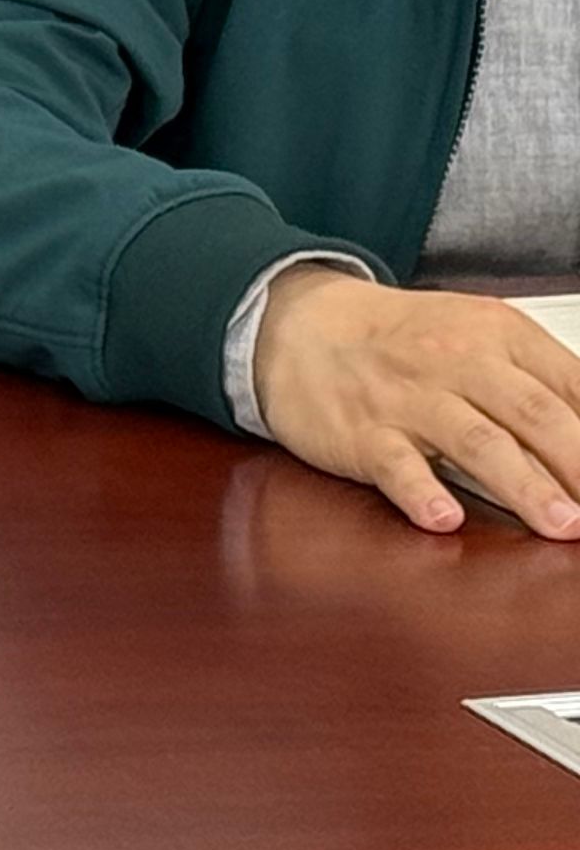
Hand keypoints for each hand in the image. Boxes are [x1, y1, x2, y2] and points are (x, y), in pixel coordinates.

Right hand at [252, 268, 579, 536]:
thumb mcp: (477, 335)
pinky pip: (395, 465)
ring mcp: (407, 398)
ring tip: (559, 525)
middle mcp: (455, 361)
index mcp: (498, 334)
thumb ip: (539, 382)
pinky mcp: (361, 432)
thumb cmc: (400, 340)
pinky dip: (421, 493)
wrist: (296, 324)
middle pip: (533, 414)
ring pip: (475, 441)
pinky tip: (443, 518)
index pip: (572, 386)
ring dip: (525, 486)